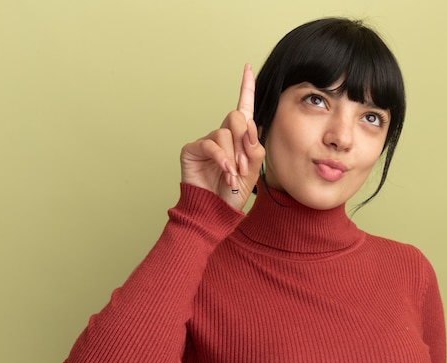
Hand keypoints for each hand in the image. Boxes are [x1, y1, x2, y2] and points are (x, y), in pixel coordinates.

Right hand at [180, 64, 264, 209]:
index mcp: (239, 138)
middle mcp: (222, 135)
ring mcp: (207, 141)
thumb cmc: (234, 192)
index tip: (247, 67)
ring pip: (224, 132)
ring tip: (233, 175)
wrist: (216, 210)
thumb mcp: (252, 172)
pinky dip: (221, 157)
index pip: (244, 109)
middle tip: (243, 166)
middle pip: (236, 117)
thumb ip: (255, 149)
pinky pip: (210, 143)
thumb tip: (250, 126)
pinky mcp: (192, 149)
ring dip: (233, 156)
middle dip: (244, 141)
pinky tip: (225, 170)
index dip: (246, 88)